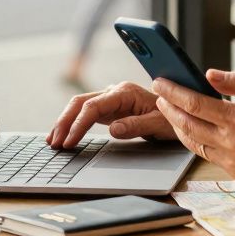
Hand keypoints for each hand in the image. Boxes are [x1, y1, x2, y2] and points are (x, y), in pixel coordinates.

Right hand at [48, 81, 175, 148]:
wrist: (181, 111)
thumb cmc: (172, 118)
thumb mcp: (159, 124)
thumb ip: (136, 125)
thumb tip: (112, 129)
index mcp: (125, 92)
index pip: (93, 106)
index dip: (78, 124)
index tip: (69, 142)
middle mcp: (115, 92)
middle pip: (81, 103)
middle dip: (64, 122)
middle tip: (54, 143)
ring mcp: (111, 99)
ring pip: (80, 106)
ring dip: (65, 122)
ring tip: (53, 141)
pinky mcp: (110, 108)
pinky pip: (86, 113)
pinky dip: (73, 123)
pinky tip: (65, 135)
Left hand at [152, 69, 234, 183]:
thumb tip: (210, 74)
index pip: (195, 104)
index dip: (173, 92)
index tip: (160, 82)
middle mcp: (232, 143)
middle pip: (187, 124)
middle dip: (168, 108)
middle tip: (159, 94)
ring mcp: (233, 161)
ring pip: (193, 142)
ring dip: (177, 125)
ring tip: (170, 110)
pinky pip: (207, 154)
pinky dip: (195, 139)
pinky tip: (193, 128)